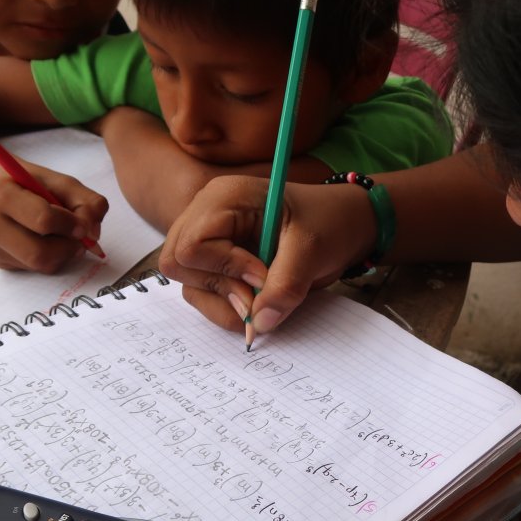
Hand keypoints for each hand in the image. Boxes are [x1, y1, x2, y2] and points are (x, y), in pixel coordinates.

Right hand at [0, 159, 108, 272]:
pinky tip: (46, 241)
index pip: (43, 220)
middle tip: (80, 238)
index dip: (71, 225)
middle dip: (68, 248)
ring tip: (65, 237)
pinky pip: (33, 269)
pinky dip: (51, 258)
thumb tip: (93, 234)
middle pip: (39, 253)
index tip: (83, 225)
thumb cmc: (31, 183)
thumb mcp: (62, 182)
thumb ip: (87, 202)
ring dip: (63, 255)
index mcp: (0, 194)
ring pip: (39, 265)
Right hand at [159, 174, 374, 332]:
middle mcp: (206, 215)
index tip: (263, 277)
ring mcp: (208, 239)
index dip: (225, 268)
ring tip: (263, 300)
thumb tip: (259, 323)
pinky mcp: (216, 262)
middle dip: (220, 288)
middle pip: (177, 264)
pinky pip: (203, 292)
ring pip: (188, 284)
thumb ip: (286, 285)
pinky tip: (257, 301)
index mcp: (225, 197)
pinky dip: (227, 307)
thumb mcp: (313, 249)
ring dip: (224, 303)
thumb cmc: (329, 222)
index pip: (192, 245)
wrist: (343, 225)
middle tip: (258, 294)